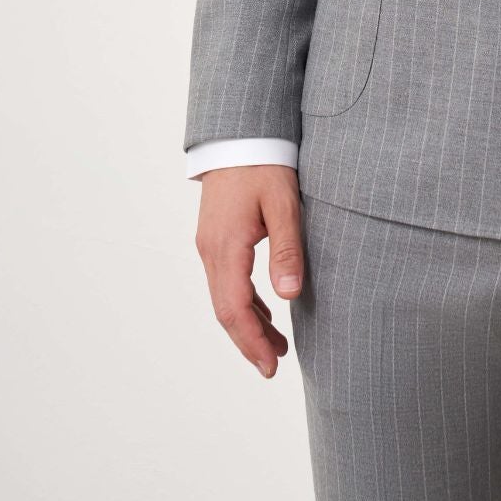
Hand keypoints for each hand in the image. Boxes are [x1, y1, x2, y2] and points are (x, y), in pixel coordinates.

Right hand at [193, 164, 304, 377]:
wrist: (240, 134)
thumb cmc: (265, 165)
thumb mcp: (283, 204)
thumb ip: (286, 250)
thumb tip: (290, 296)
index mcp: (226, 247)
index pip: (234, 309)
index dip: (251, 341)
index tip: (270, 366)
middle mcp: (211, 251)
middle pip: (225, 310)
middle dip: (248, 341)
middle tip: (273, 367)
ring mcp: (210, 244)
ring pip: (224, 297)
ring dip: (247, 324)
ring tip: (274, 345)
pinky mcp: (216, 237)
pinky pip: (226, 280)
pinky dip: (244, 302)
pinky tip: (265, 310)